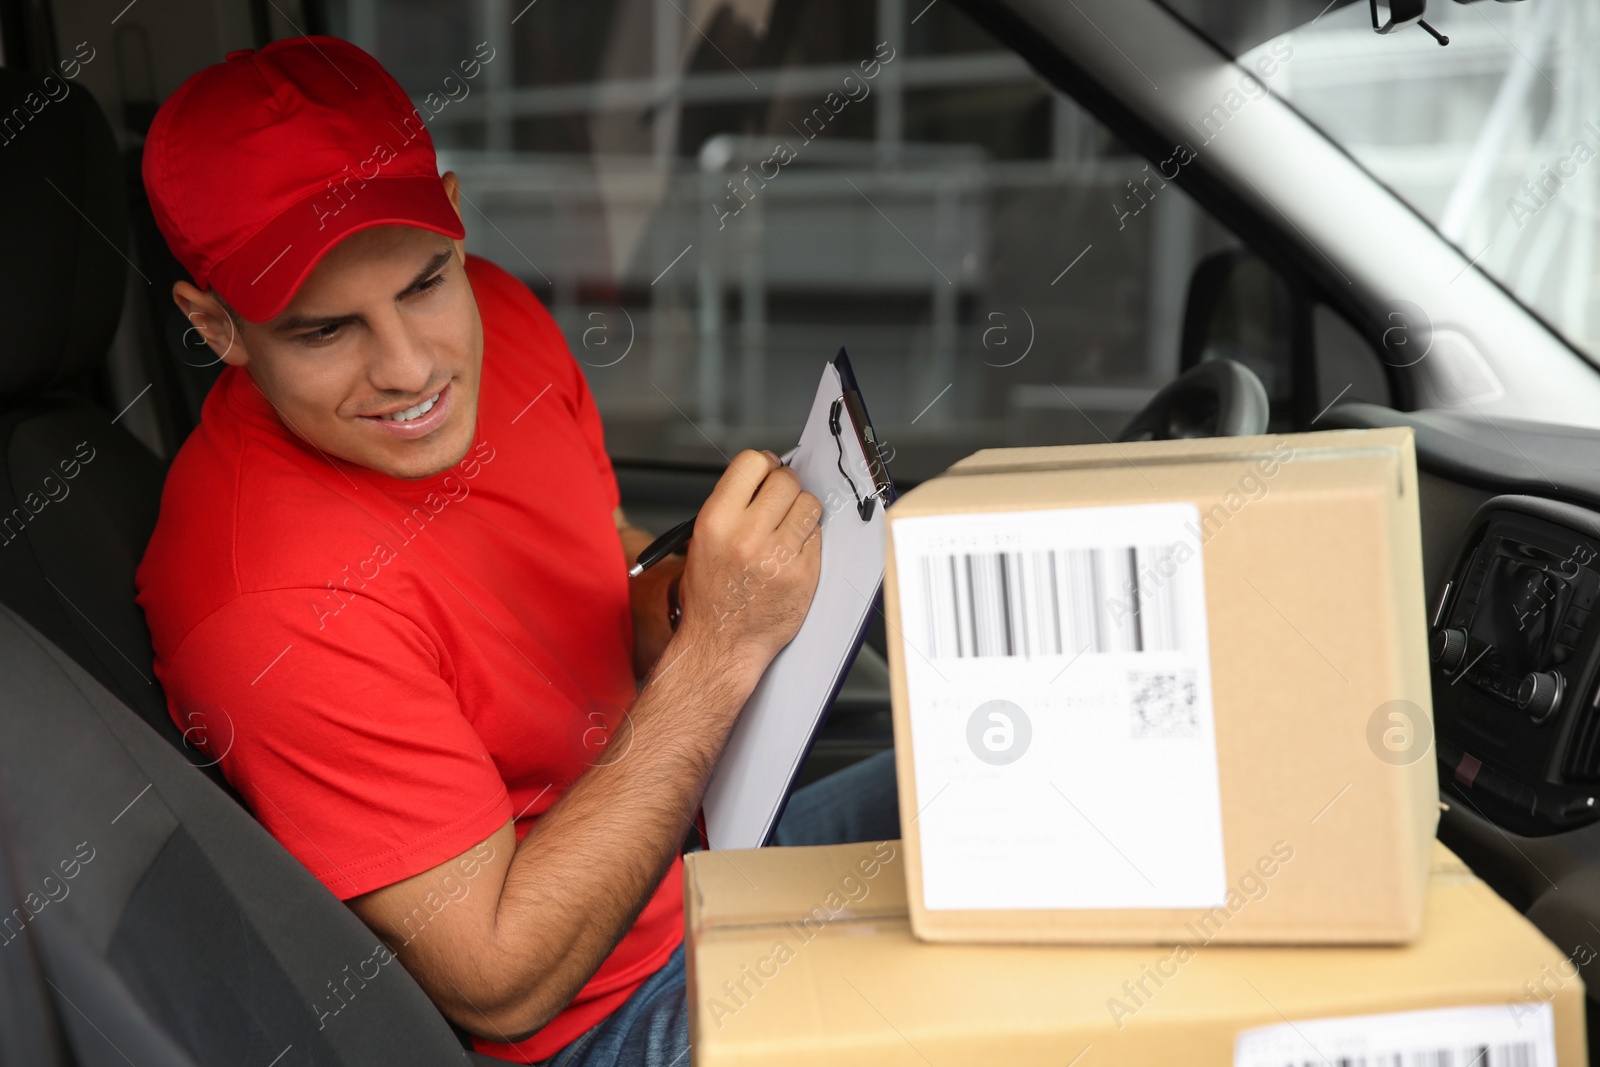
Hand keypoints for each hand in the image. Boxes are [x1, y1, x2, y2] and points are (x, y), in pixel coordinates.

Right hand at [673, 450, 821, 680]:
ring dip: (802, 511)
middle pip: (786, 480)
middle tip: (780, 502)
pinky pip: (817, 536)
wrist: (722, 642)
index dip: (764, 464)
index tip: (769, 471)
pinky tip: (791, 555)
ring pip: (809, 504)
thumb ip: (732, 506)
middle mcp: (746, 536)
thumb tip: (765, 474)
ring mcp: (778, 556)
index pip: (751, 463)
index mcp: (715, 522)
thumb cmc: (711, 595)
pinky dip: (808, 540)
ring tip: (786, 530)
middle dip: (786, 487)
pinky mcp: (803, 574)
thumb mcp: (702, 541)